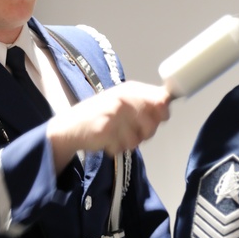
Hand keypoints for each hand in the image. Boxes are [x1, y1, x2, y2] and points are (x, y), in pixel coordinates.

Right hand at [46, 81, 170, 170]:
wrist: (71, 126)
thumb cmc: (101, 113)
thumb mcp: (123, 100)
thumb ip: (145, 101)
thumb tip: (167, 105)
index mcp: (130, 89)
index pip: (161, 100)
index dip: (162, 113)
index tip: (156, 118)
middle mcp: (124, 99)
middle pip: (153, 124)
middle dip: (145, 132)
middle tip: (130, 130)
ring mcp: (114, 114)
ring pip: (138, 139)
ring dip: (129, 142)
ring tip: (116, 134)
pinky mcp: (105, 130)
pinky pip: (123, 147)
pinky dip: (116, 147)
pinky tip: (107, 139)